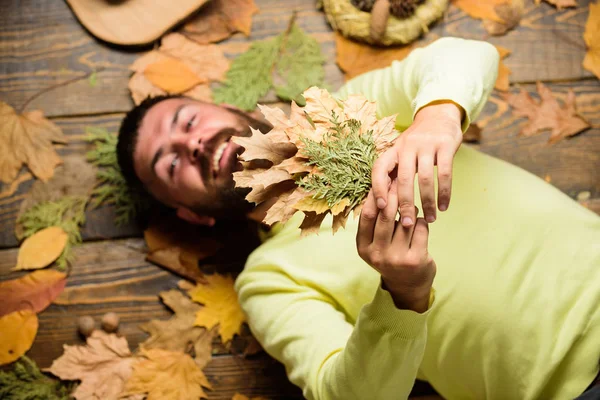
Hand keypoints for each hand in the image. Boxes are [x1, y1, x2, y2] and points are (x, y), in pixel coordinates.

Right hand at [357, 186, 435, 312]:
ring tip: (411, 210)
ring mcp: (397, 258)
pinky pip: (420, 228)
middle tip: (401, 182)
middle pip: (386, 215)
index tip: (383, 181)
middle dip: (394, 195)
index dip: (375, 195)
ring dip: (411, 210)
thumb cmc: (390, 255)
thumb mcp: (375, 243)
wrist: (407, 285)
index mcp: (363, 248)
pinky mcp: (416, 259)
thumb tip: (379, 186)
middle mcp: (377, 254)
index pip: (367, 215)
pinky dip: (421, 222)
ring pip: (406, 220)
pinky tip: (419, 225)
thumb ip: (375, 221)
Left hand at [372, 101, 463, 226]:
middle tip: (407, 224)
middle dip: (405, 204)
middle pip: (403, 178)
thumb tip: (382, 205)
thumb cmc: (417, 143)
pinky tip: (444, 206)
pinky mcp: (445, 145)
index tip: (382, 208)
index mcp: (393, 149)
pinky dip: (444, 193)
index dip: (377, 188)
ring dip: (427, 202)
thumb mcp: (401, 153)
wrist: (439, 115)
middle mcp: (407, 146)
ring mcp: (427, 144)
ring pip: (425, 178)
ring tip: (431, 219)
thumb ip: (394, 174)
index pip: (379, 168)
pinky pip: (445, 173)